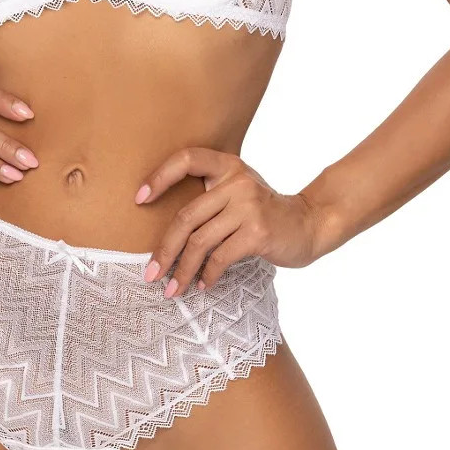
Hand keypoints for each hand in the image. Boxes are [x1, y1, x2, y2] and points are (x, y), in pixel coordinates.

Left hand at [134, 145, 326, 296]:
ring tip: (173, 289)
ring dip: (183, 270)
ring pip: (201, 242)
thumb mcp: (239, 191)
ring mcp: (249, 207)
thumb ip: (211, 197)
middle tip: (150, 274)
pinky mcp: (258, 233)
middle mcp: (237, 182)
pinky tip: (203, 285)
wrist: (310, 224)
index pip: (187, 160)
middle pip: (186, 217)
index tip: (139, 200)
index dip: (160, 176)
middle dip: (164, 250)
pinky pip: (220, 257)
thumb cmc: (265, 212)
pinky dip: (208, 275)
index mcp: (228, 166)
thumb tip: (166, 230)